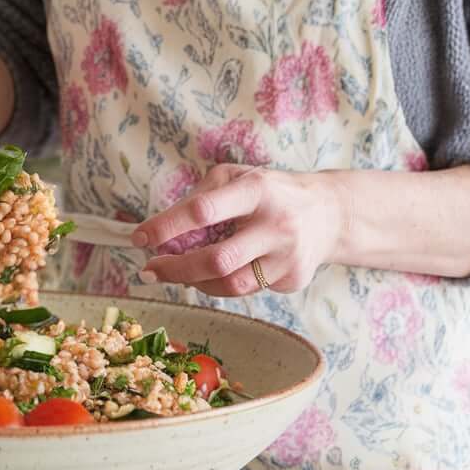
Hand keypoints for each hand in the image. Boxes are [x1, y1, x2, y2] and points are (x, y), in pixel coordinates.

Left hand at [132, 165, 347, 295]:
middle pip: (216, 259)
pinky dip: (219, 284)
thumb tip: (159, 231)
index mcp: (256, 190)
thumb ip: (199, 199)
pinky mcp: (292, 279)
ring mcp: (287, 256)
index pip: (203, 210)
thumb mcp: (236, 178)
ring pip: (229, 284)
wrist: (329, 213)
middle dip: (175, 268)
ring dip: (194, 282)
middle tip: (150, 269)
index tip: (140, 238)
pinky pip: (244, 290)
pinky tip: (210, 275)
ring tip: (177, 272)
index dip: (166, 226)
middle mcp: (276, 224)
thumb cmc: (269, 192)